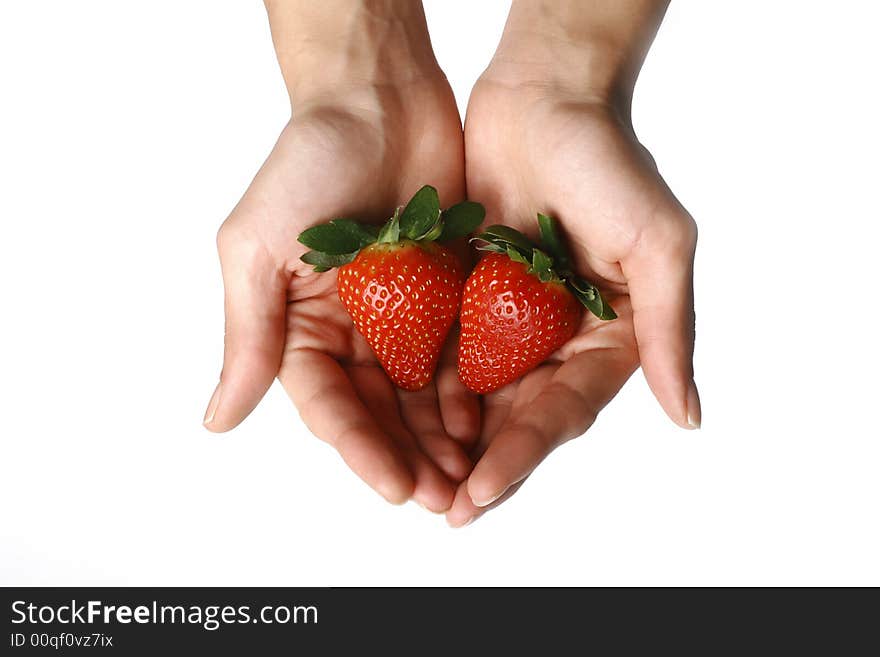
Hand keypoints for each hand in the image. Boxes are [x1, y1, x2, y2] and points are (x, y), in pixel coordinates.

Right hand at [204, 75, 478, 511]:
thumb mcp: (259, 248)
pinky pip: (462, 354)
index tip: (393, 485)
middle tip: (442, 497)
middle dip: (410, 457)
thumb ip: (252, 336)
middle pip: (383, 412)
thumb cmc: (308, 161)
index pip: (331, 405)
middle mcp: (355, 332)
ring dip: (444, 438)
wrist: (379, 99)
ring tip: (471, 477)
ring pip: (424, 395)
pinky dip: (474, 391)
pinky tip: (491, 421)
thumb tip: (217, 419)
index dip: (360, 449)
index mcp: (305, 328)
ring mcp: (405, 317)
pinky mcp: (449, 297)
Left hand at [446, 61, 697, 525]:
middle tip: (443, 509)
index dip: (524, 453)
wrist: (542, 96)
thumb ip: (668, 330)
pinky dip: (420, 384)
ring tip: (412, 480)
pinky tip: (393, 417)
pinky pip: (440, 348)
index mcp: (605, 337)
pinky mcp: (464, 295)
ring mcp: (506, 320)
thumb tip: (690, 415)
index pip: (561, 411)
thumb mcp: (658, 244)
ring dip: (445, 438)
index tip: (483, 488)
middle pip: (514, 417)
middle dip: (479, 464)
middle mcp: (554, 338)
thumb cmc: (609, 162)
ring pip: (473, 394)